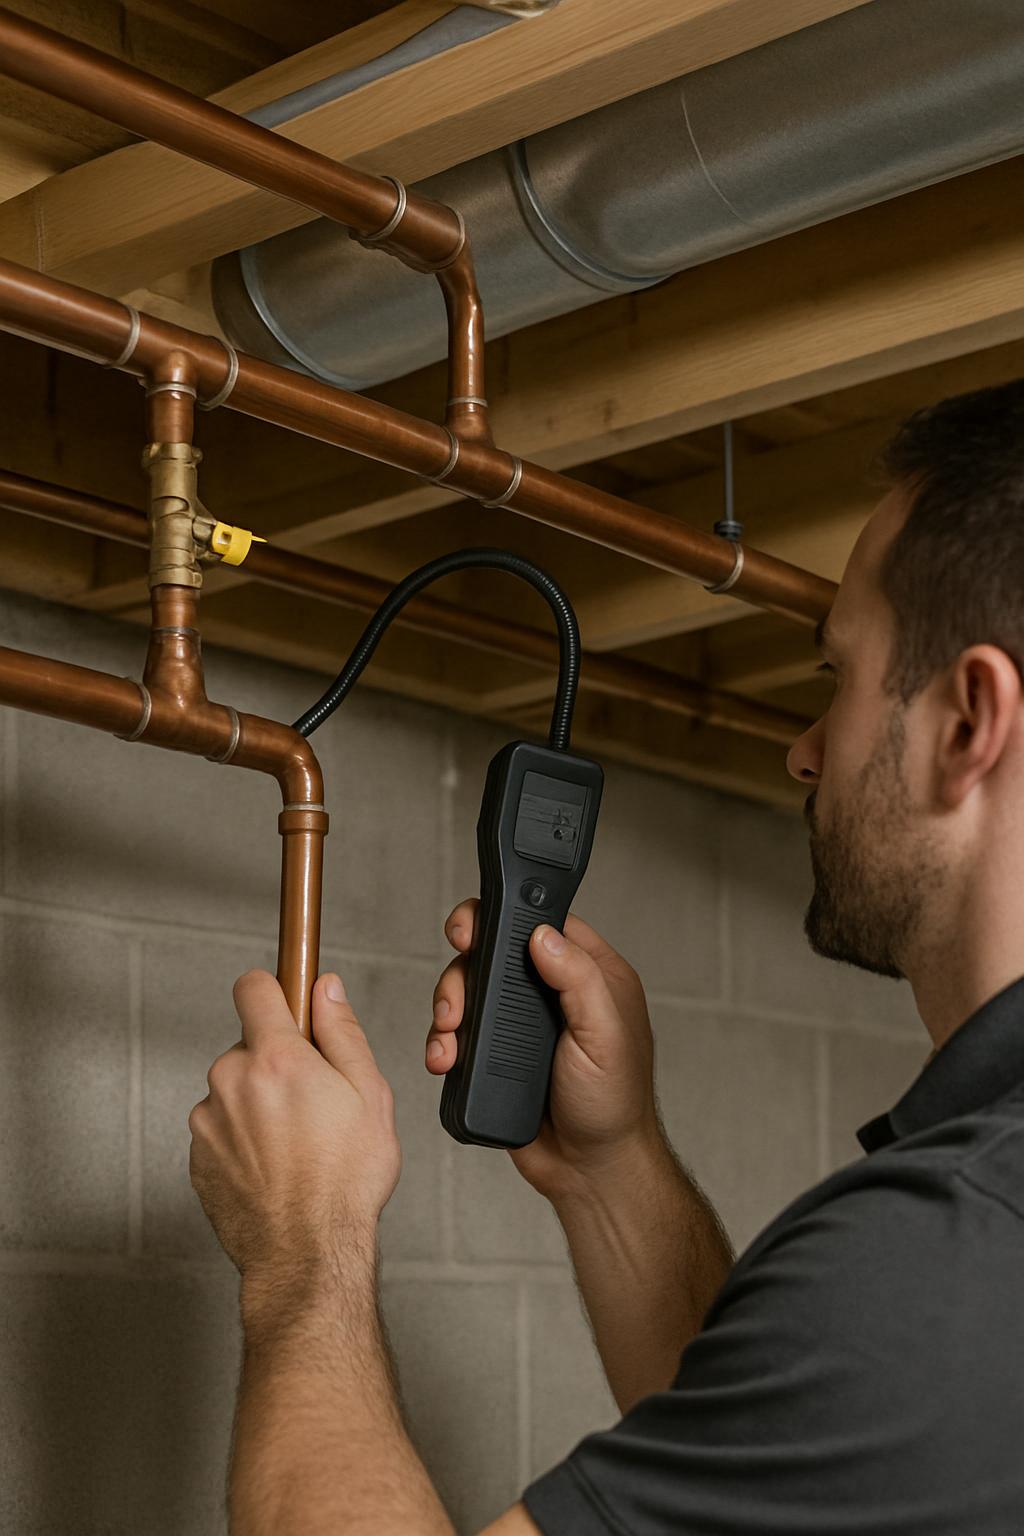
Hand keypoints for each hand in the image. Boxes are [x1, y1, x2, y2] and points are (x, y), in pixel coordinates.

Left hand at [189, 970, 400, 1306]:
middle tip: (313, 1103)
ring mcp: (208, 1121)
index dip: (275, 991)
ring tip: (296, 1145)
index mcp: (275, 1058)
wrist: (308, 1254)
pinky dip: (243, 1139)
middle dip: (277, 1063)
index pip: (254, 987)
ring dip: (258, 1104)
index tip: (289, 1006)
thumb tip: (327, 990)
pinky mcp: (197, 1156)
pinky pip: (221, 1128)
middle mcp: (231, 1081)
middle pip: (250, 1046)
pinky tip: (274, 1167)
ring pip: (235, 1090)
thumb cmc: (345, 1181)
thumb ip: (342, 1032)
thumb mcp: (369, 1095)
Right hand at [427, 901, 660, 1200]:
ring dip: (448, 1007)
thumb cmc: (614, 1105)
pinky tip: (445, 1058)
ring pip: (469, 991)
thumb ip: (579, 979)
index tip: (473, 928)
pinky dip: (444, 1041)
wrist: (589, 1171)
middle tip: (455, 994)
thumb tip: (544, 934)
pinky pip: (458, 1033)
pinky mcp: (493, 1054)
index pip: (541, 923)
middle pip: (492, 952)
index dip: (503, 918)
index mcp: (590, 975)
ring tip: (449, 1034)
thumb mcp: (606, 1034)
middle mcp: (551, 993)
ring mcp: (519, 1024)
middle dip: (464, 968)